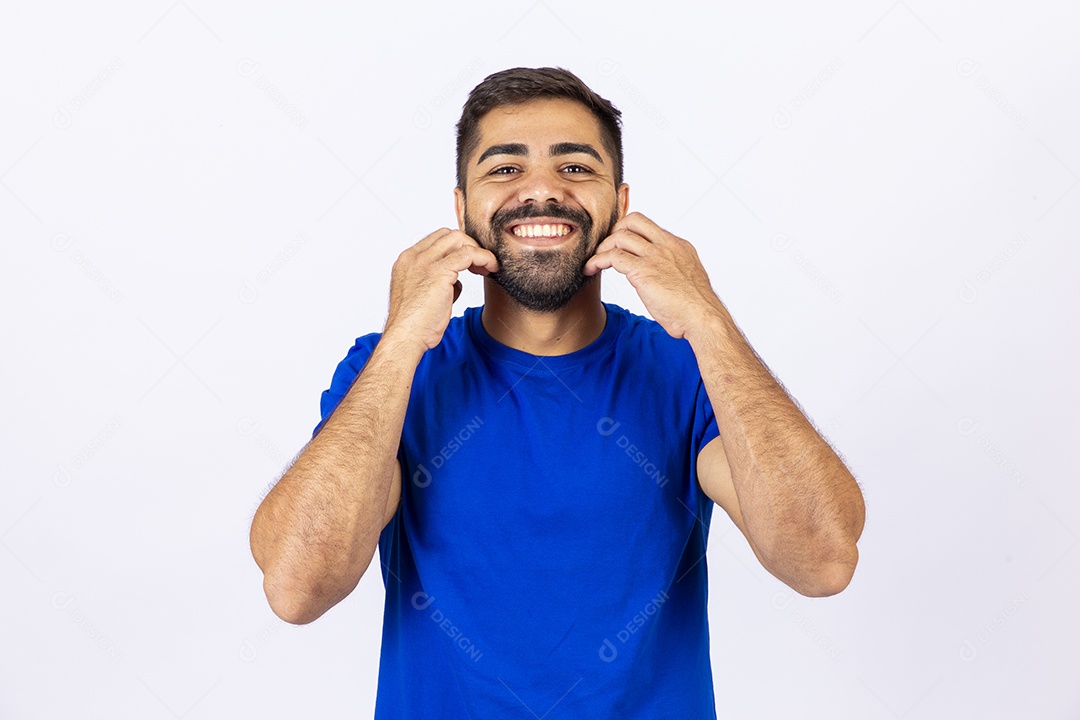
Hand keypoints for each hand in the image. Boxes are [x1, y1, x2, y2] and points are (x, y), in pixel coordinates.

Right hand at [384, 229, 497, 352]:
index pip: (435, 239)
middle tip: (480, 265)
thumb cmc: (414, 325)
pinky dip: (484, 257)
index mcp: (406, 261)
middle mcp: (414, 257)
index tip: (469, 263)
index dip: (456, 247)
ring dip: (477, 250)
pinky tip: (491, 268)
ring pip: (458, 239)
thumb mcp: (421, 297)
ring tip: (488, 267)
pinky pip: (468, 254)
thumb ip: (436, 283)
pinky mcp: (439, 272)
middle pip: (448, 235)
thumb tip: (455, 281)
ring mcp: (425, 263)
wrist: (405, 337)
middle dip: (468, 245)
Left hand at [583, 212, 723, 340]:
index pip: (647, 224)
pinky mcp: (643, 270)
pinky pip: (612, 256)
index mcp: (679, 246)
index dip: (628, 230)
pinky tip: (590, 269)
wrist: (703, 317)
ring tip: (594, 262)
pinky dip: (596, 261)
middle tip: (605, 249)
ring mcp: (655, 256)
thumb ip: (672, 270)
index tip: (618, 243)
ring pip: (619, 236)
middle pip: (632, 220)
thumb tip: (661, 276)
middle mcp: (667, 245)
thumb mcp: (687, 279)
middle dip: (614, 231)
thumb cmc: (696, 308)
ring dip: (602, 247)